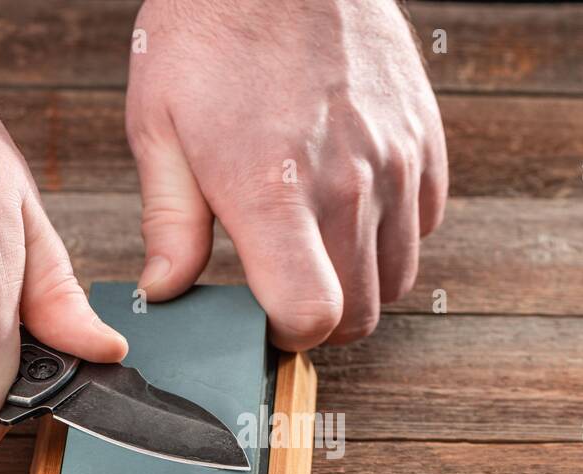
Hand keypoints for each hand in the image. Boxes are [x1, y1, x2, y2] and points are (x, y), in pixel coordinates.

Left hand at [126, 0, 447, 348]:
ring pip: (400, 277)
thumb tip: (165, 291)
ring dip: (360, 282)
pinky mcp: (423, 138)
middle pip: (362, 314)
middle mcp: (348, 182)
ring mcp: (396, 160)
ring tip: (317, 248)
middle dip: (323, 321)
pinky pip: (424, 222)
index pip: (313, 316)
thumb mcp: (158, 125)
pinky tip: (350, 206)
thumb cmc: (211, 29)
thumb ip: (170, 223)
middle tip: (285, 291)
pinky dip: (392, 233)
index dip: (286, 335)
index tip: (262, 319)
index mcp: (274, 190)